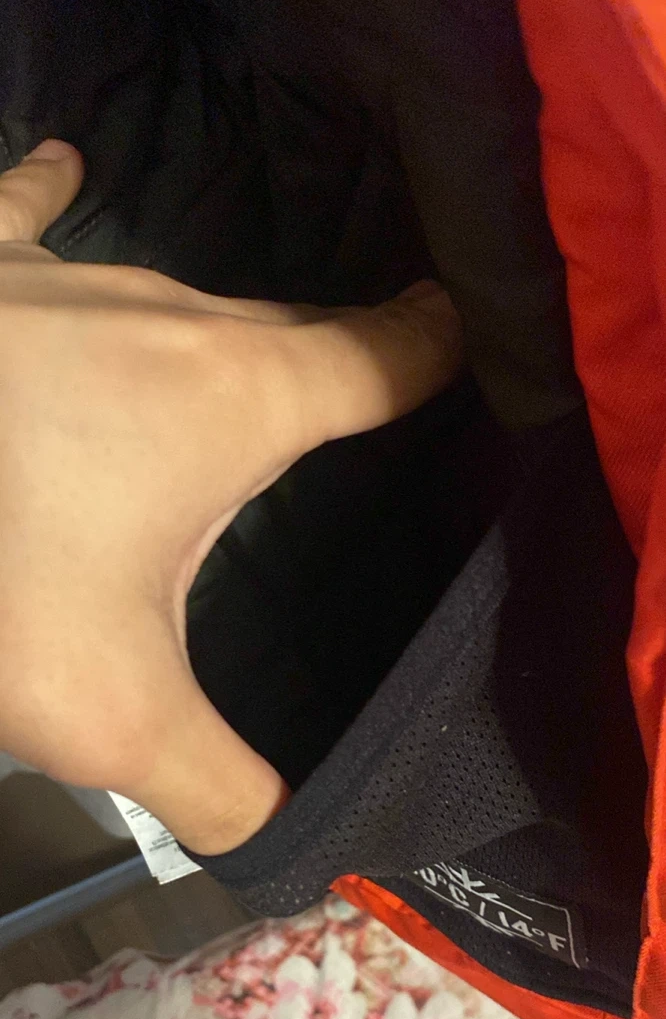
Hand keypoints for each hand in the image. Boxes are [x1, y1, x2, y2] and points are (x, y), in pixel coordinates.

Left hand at [0, 140, 461, 854]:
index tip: (480, 362)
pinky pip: (35, 216)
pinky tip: (66, 174)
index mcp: (239, 397)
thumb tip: (292, 844)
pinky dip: (62, 209)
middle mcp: (170, 310)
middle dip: (345, 366)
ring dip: (220, 340)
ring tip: (244, 371)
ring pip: (182, 301)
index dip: (448, 356)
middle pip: (295, 336)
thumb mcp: (109, 717)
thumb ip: (224, 789)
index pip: (394, 354)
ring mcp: (59, 269)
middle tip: (371, 406)